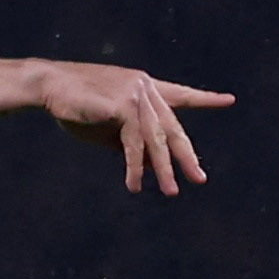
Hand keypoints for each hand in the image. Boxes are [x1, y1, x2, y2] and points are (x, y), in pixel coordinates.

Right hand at [34, 64, 232, 192]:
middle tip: (199, 179)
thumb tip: (152, 167)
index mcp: (145, 88)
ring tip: (170, 192)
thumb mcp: (109, 129)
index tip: (228, 100)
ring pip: (156, 139)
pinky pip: (134, 142)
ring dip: (162, 169)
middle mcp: (146, 87)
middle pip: (172, 127)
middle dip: (185, 156)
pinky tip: (134, 184)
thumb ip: (132, 143)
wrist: (49, 85)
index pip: (180, 95)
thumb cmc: (76, 105)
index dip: (204, 99)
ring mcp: (136, 93)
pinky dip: (135, 166)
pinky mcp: (124, 104)